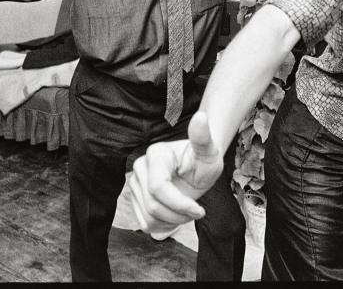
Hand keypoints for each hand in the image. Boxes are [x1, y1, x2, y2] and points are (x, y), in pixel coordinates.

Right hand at [128, 111, 221, 235]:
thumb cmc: (203, 159)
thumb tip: (202, 117)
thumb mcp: (208, 151)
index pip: (158, 188)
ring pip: (149, 217)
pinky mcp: (134, 199)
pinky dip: (163, 225)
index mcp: (155, 154)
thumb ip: (203, 137)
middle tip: (196, 211)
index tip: (200, 210)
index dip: (180, 204)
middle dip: (179, 215)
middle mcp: (139, 167)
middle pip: (153, 206)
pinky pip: (145, 223)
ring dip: (172, 221)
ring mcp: (134, 183)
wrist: (196, 168)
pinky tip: (175, 214)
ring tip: (186, 211)